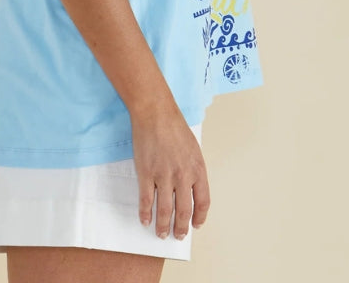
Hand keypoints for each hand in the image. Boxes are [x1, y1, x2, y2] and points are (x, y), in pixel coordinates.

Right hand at [130, 104, 210, 239]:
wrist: (155, 112)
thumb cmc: (174, 126)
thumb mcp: (193, 148)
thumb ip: (193, 169)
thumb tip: (190, 189)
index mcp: (198, 169)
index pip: (203, 202)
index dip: (199, 217)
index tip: (195, 225)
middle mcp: (183, 176)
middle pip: (184, 211)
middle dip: (180, 228)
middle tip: (177, 236)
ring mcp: (164, 176)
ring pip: (165, 210)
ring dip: (163, 226)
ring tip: (161, 233)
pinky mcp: (147, 173)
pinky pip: (146, 200)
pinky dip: (145, 213)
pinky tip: (145, 219)